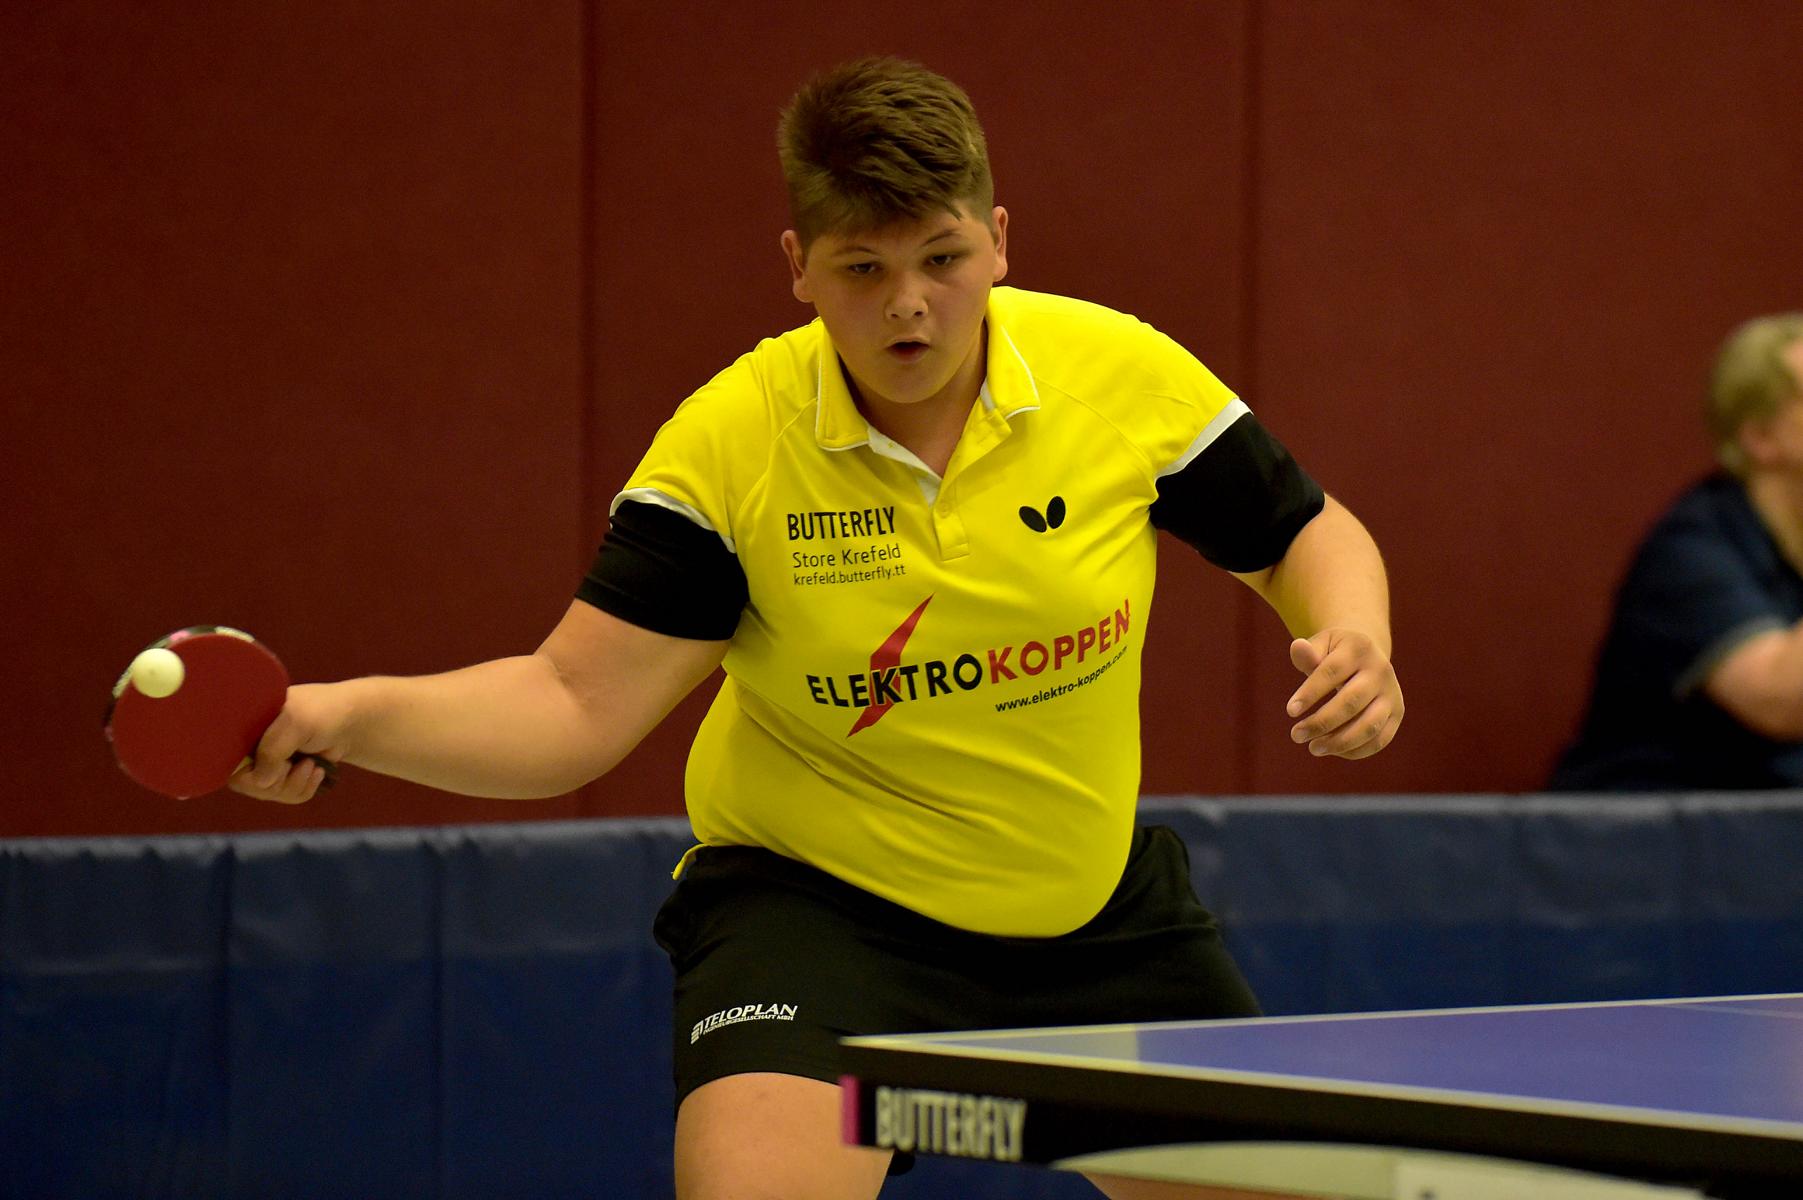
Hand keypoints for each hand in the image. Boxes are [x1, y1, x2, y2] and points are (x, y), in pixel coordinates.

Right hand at [229, 683, 349, 803]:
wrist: (351, 721)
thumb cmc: (322, 712)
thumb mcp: (296, 723)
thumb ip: (274, 750)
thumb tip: (261, 782)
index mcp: (244, 727)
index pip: (225, 761)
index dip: (247, 771)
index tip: (277, 764)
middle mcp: (250, 746)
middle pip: (246, 783)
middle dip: (277, 780)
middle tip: (294, 764)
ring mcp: (268, 762)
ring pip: (268, 792)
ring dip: (294, 784)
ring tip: (311, 764)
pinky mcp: (285, 776)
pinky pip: (286, 796)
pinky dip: (304, 788)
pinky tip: (317, 771)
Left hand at [1285, 630, 1402, 759]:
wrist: (1366, 657)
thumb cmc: (1334, 653)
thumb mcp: (1322, 645)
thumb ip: (1308, 652)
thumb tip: (1298, 647)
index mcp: (1359, 648)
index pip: (1332, 672)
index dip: (1310, 693)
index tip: (1290, 711)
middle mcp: (1381, 670)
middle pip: (1351, 702)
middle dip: (1321, 722)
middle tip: (1296, 735)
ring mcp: (1392, 694)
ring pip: (1369, 725)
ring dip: (1339, 742)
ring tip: (1313, 748)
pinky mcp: (1397, 714)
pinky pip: (1380, 739)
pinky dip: (1355, 750)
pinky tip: (1332, 750)